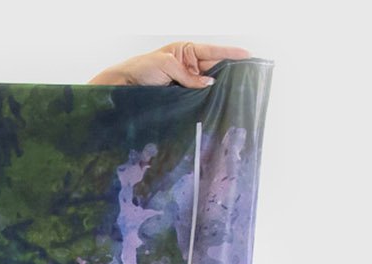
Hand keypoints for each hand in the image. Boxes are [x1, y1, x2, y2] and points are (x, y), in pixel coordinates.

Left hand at [88, 42, 251, 87]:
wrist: (124, 86)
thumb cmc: (143, 69)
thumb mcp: (167, 67)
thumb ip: (188, 76)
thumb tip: (209, 85)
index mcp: (186, 52)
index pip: (213, 51)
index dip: (230, 53)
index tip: (247, 56)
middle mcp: (188, 66)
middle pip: (213, 69)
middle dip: (228, 73)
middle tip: (245, 78)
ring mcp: (184, 82)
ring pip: (206, 85)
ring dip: (217, 89)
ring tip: (235, 92)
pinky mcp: (179, 97)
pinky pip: (196, 98)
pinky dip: (204, 101)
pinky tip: (214, 104)